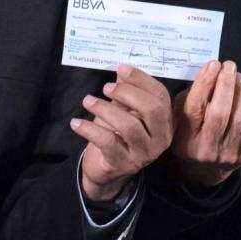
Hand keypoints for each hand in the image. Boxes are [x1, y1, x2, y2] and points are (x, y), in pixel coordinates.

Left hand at [71, 64, 173, 202]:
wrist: (106, 171)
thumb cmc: (116, 135)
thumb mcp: (122, 111)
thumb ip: (126, 92)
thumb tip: (122, 69)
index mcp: (164, 121)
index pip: (160, 96)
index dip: (141, 79)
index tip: (121, 67)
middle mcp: (160, 139)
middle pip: (152, 110)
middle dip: (127, 93)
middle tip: (106, 88)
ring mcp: (143, 154)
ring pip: (129, 126)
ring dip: (105, 109)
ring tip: (87, 100)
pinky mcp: (123, 164)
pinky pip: (108, 142)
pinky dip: (90, 129)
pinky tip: (76, 123)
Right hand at [168, 60, 240, 187]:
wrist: (203, 171)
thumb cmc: (189, 136)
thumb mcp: (178, 119)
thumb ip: (188, 98)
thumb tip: (208, 73)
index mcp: (186, 137)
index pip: (195, 108)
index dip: (204, 83)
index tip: (212, 64)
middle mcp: (207, 148)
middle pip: (220, 114)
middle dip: (226, 85)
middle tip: (229, 66)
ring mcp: (229, 154)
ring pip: (240, 120)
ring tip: (239, 77)